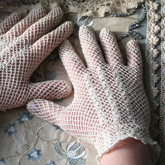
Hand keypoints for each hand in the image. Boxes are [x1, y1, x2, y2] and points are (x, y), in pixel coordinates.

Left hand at [0, 7, 73, 123]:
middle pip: (38, 27)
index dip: (60, 32)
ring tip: (43, 6)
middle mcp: (19, 45)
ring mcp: (5, 41)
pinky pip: (5, 24)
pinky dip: (13, 17)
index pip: (49, 40)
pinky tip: (19, 12)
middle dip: (50, 18)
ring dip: (34, 14)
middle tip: (59, 9)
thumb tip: (69, 88)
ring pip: (23, 23)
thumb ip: (47, 90)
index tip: (69, 24)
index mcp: (29, 58)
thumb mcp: (25, 96)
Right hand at [27, 26, 158, 160]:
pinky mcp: (134, 78)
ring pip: (112, 50)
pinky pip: (135, 60)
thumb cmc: (92, 128)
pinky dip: (133, 50)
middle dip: (87, 37)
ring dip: (108, 39)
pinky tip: (131, 43)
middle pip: (92, 49)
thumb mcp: (66, 120)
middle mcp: (100, 71)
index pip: (70, 58)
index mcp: (82, 79)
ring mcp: (118, 73)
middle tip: (84, 28)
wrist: (121, 136)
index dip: (65, 47)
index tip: (63, 39)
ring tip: (105, 31)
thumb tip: (29, 103)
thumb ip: (47, 110)